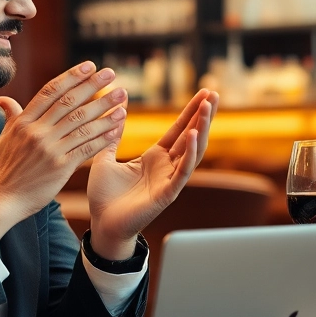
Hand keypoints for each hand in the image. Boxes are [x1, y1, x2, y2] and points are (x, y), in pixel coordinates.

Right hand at [0, 62, 127, 240]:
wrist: (1, 200)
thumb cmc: (2, 170)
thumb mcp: (4, 139)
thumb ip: (11, 117)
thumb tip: (5, 99)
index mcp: (24, 122)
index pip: (50, 92)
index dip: (72, 77)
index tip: (89, 66)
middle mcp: (37, 132)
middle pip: (70, 103)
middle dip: (93, 86)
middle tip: (112, 74)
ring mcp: (50, 149)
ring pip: (82, 123)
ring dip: (105, 110)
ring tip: (121, 99)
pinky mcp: (60, 167)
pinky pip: (86, 148)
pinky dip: (102, 137)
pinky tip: (117, 128)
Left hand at [86, 89, 218, 259]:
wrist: (101, 224)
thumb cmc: (104, 196)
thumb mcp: (105, 158)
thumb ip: (113, 134)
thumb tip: (117, 107)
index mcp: (155, 157)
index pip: (178, 129)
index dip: (190, 111)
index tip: (204, 92)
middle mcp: (167, 167)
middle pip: (191, 136)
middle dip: (203, 115)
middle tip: (214, 92)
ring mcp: (169, 180)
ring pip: (192, 151)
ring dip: (201, 129)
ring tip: (207, 107)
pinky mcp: (167, 194)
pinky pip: (182, 172)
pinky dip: (189, 154)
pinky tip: (193, 136)